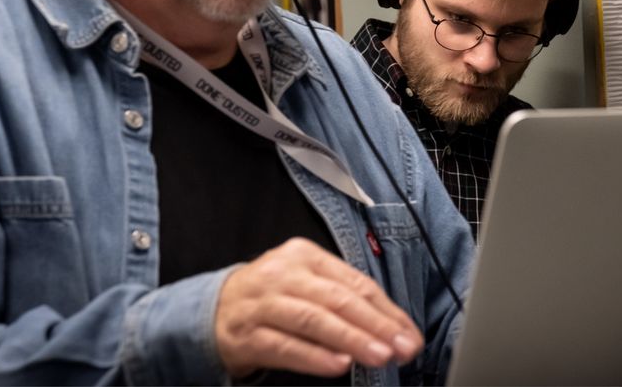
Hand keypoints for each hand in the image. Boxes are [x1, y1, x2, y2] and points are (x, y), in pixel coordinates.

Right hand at [215, 237, 423, 377]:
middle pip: (337, 299)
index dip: (386, 310)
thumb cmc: (273, 297)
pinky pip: (285, 345)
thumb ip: (344, 299)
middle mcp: (284, 274)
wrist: (212, 310)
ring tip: (378, 356)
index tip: (409, 334)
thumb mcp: (306, 284)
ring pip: (313, 320)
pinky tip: (338, 365)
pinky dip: (314, 356)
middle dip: (375, 325)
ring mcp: (263, 303)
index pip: (355, 282)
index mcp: (305, 256)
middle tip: (401, 347)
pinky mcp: (246, 334)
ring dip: (350, 339)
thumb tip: (392, 328)